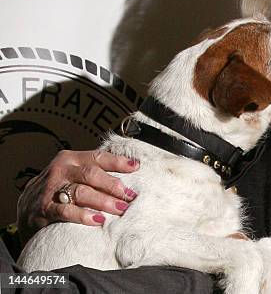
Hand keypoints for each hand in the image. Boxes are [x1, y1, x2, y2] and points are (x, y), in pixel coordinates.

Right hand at [16, 149, 139, 243]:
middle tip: (130, 196)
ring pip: (82, 192)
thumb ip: (95, 172)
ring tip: (120, 209)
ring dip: (104, 201)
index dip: (118, 162)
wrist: (27, 208)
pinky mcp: (44, 208)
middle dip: (114, 185)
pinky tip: (98, 220)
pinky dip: (84, 215)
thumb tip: (129, 174)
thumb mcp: (74, 174)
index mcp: (71, 159)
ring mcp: (51, 189)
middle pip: (92, 174)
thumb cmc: (59, 189)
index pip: (98, 157)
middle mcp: (61, 170)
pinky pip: (67, 211)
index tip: (136, 167)